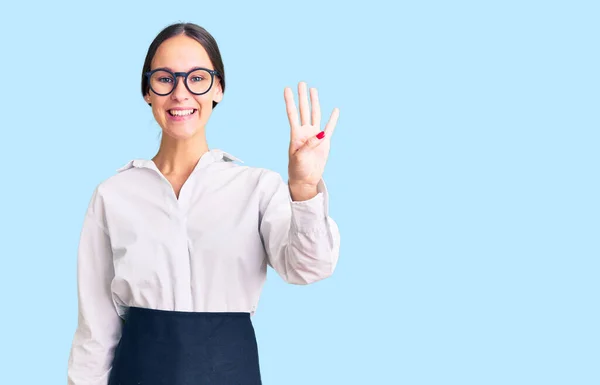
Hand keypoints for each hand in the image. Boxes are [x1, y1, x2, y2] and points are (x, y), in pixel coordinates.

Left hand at [284, 81, 338, 200]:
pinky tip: (335, 110)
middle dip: (303, 97)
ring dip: (315, 102)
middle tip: (302, 83)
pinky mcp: (324, 142)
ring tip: (313, 90)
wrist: (305, 179)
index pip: (292, 114)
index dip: (290, 102)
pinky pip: (329, 128)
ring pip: (315, 115)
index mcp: (296, 135)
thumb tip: (320, 135)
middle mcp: (305, 132)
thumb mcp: (300, 158)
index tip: (287, 89)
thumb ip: (309, 145)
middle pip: (304, 110)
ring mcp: (315, 136)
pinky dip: (333, 119)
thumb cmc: (298, 169)